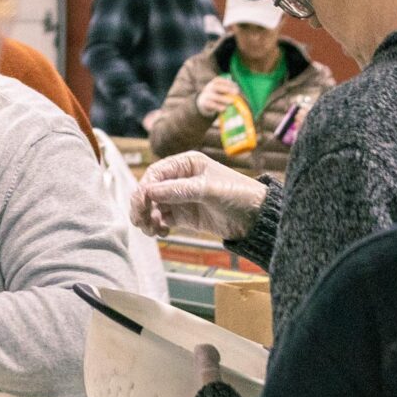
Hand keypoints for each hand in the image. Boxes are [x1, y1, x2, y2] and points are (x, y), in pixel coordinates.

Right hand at [130, 152, 266, 240]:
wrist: (257, 218)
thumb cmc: (238, 194)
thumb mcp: (209, 190)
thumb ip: (179, 190)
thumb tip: (149, 191)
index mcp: (186, 164)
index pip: (156, 173)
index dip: (145, 187)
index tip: (141, 203)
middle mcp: (180, 179)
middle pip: (150, 190)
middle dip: (142, 205)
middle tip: (140, 221)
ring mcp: (181, 198)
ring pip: (153, 206)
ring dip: (147, 217)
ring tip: (151, 230)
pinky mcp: (184, 216)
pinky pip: (162, 219)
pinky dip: (156, 226)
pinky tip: (161, 233)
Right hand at [195, 76, 240, 116]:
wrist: (203, 103)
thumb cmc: (216, 95)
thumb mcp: (221, 90)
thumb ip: (228, 89)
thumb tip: (237, 91)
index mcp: (213, 83)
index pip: (219, 80)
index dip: (228, 83)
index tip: (237, 86)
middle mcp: (209, 88)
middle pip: (216, 87)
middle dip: (227, 89)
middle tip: (236, 92)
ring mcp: (206, 95)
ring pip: (214, 96)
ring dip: (223, 99)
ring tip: (232, 101)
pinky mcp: (205, 104)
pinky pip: (211, 105)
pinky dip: (218, 106)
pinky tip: (224, 109)